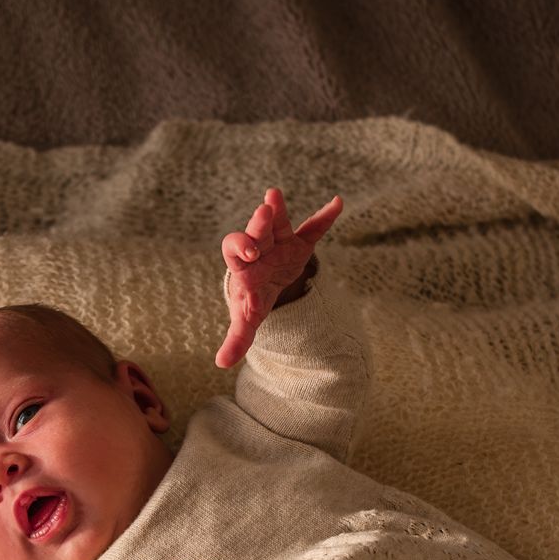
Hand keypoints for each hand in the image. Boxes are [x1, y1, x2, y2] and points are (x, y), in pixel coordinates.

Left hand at [215, 187, 342, 367]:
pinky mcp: (299, 243)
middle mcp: (258, 248)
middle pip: (254, 233)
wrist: (267, 284)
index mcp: (241, 265)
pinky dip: (324, 218)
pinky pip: (312, 229)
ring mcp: (278, 242)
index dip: (241, 251)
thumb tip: (221, 364)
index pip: (235, 252)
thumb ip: (236, 339)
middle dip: (257, 226)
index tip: (249, 256)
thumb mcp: (246, 320)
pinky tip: (337, 203)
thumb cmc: (251, 299)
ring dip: (278, 211)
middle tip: (262, 214)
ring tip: (274, 196)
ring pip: (277, 224)